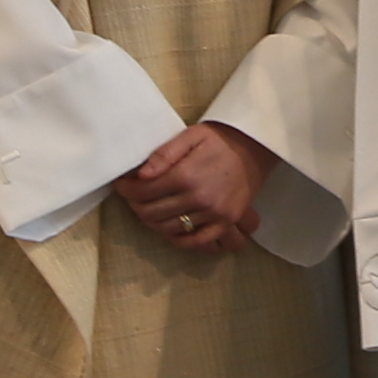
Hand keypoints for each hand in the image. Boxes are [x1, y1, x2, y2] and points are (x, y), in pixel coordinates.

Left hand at [115, 120, 269, 255]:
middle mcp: (199, 198)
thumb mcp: (190, 136)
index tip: (122, 185)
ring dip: (152, 222)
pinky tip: (170, 230)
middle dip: (136, 205)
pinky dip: (179, 240)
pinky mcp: (225, 222)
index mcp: (187, 175)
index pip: (145, 191)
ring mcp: (213, 213)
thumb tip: (141, 174)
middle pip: (153, 212)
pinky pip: (197, 241)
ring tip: (148, 209)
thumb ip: (164, 154)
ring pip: (169, 228)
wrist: (255, 147)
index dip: (127, 189)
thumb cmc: (220, 139)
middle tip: (132, 197)